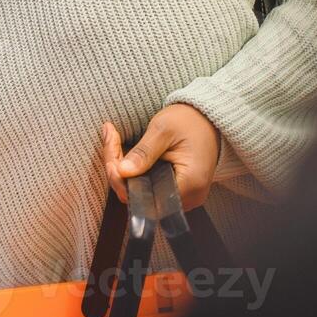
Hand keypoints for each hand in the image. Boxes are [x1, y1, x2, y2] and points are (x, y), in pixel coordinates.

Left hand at [102, 104, 220, 210]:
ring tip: (112, 140)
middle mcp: (189, 197)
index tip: (110, 159)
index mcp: (190, 184)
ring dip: (123, 170)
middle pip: (140, 197)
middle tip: (109, 138)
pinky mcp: (176, 190)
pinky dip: (133, 171)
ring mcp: (183, 196)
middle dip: (118, 171)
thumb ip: (144, 153)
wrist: (207, 119)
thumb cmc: (189, 121)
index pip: (146, 198)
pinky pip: (148, 186)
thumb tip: (122, 172)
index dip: (123, 181)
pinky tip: (122, 151)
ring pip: (141, 192)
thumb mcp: (163, 130)